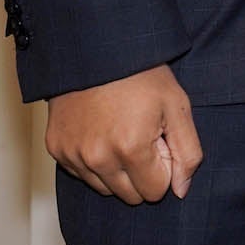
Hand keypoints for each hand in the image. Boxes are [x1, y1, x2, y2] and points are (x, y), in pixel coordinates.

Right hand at [45, 64, 200, 203]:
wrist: (96, 48)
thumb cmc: (141, 74)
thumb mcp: (177, 106)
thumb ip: (187, 153)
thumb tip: (181, 190)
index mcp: (131, 148)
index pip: (156, 191)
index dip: (163, 165)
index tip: (158, 138)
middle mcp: (98, 157)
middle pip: (130, 196)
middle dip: (141, 173)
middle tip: (141, 135)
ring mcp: (73, 154)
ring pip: (105, 188)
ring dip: (117, 170)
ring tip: (120, 132)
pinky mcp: (56, 148)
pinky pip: (82, 174)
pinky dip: (93, 161)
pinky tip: (99, 131)